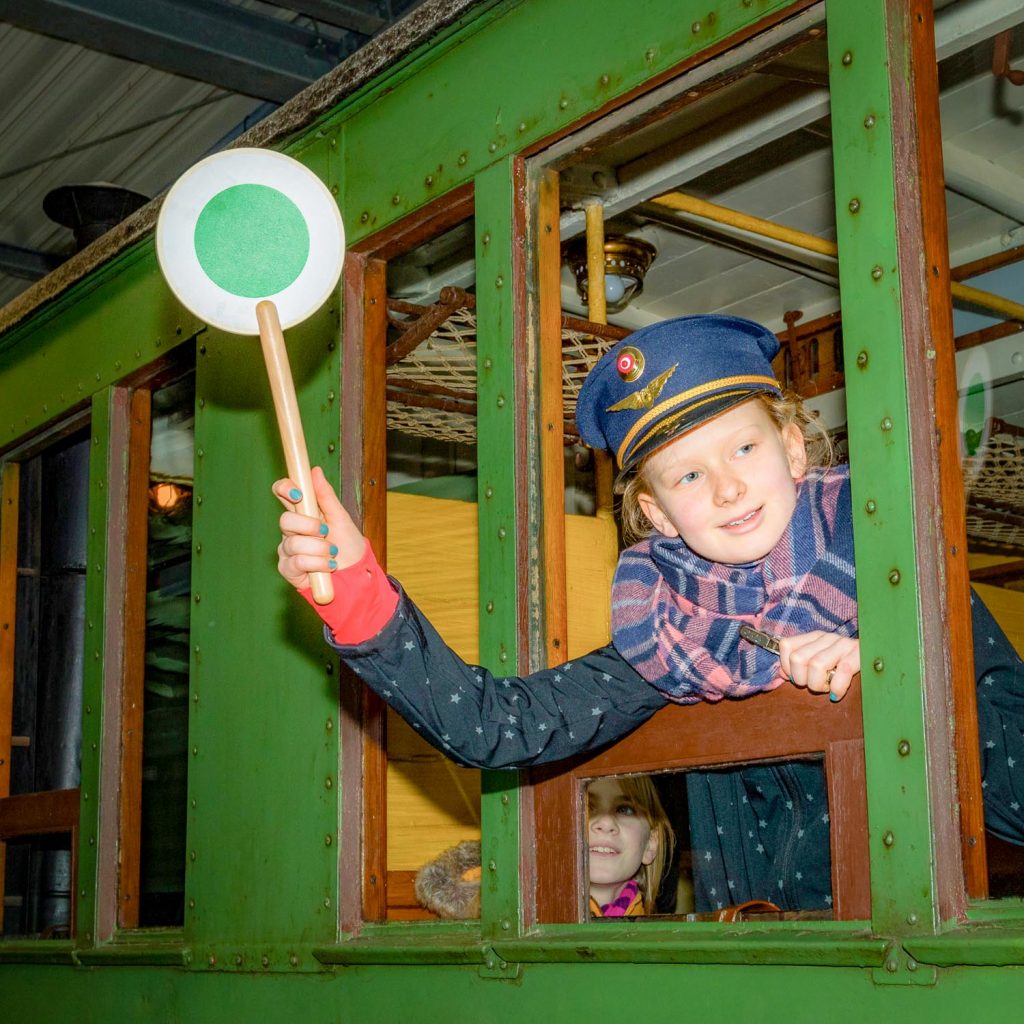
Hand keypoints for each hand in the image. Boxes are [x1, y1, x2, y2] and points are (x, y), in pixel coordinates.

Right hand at [272, 466, 364, 590]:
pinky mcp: (288, 569)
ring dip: (319, 549)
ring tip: (332, 553)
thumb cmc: (347, 544)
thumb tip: (315, 470)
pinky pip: (296, 562)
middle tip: (326, 532)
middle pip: (285, 520)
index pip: (282, 493)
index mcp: (303, 512)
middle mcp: (291, 530)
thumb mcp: (341, 517)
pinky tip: (327, 566)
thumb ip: (325, 496)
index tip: (298, 494)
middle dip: (309, 526)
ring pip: (293, 543)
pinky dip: (316, 563)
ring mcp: (288, 549)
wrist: (355, 573)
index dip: (284, 488)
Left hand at [778, 631, 859, 702]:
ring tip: (827, 688)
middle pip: (798, 658)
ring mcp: (843, 645)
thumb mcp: (821, 661)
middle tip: (815, 686)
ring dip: (819, 685)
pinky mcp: (859, 655)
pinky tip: (837, 694)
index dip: (787, 666)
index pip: (786, 646)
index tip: (797, 678)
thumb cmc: (846, 664)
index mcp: (814, 637)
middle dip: (802, 680)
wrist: (882, 656)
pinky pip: (842, 671)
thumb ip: (800, 666)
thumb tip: (782, 674)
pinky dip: (836, 687)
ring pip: (816, 665)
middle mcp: (826, 638)